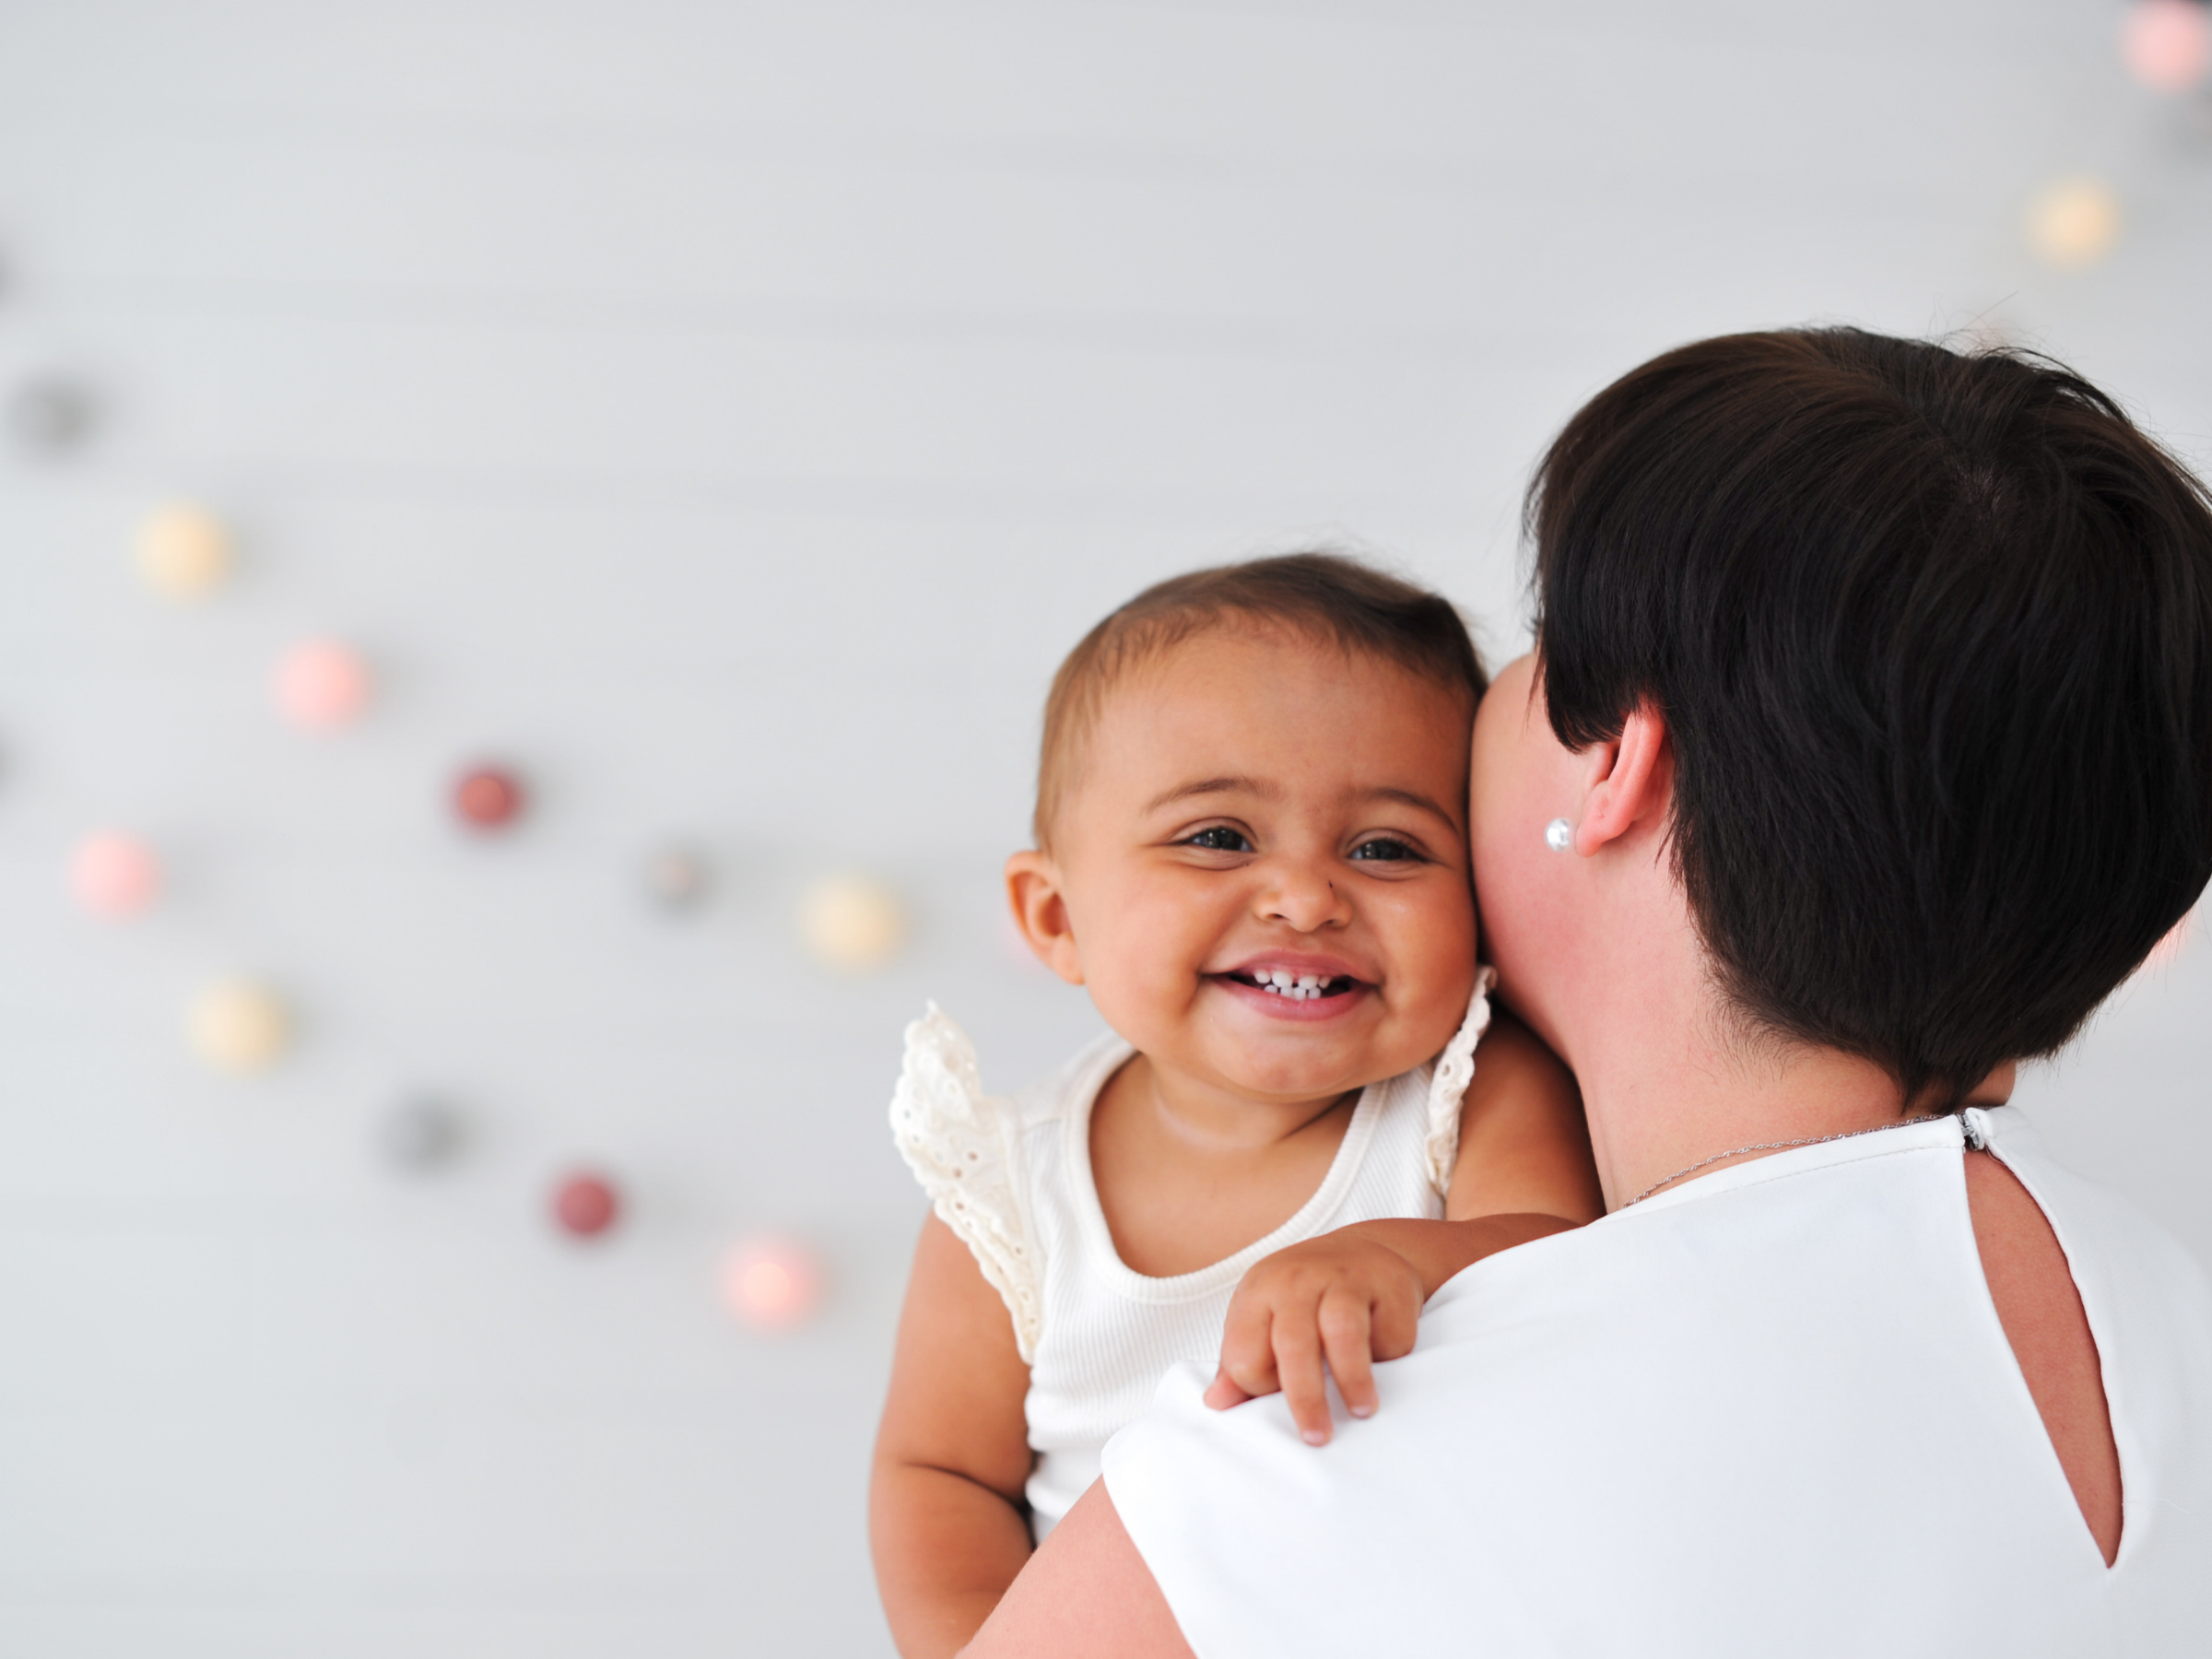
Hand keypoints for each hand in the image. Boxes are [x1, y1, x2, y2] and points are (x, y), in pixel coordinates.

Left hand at [1201, 1229, 1423, 1445]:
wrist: (1364, 1249)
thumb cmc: (1304, 1295)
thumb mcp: (1262, 1316)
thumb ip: (1240, 1360)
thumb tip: (1216, 1403)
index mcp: (1258, 1292)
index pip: (1244, 1352)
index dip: (1258, 1385)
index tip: (1274, 1401)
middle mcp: (1298, 1280)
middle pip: (1293, 1344)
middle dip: (1304, 1398)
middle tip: (1316, 1436)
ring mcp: (1344, 1278)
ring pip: (1342, 1333)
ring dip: (1352, 1378)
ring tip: (1362, 1410)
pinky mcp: (1389, 1284)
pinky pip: (1389, 1334)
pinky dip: (1389, 1357)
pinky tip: (1386, 1365)